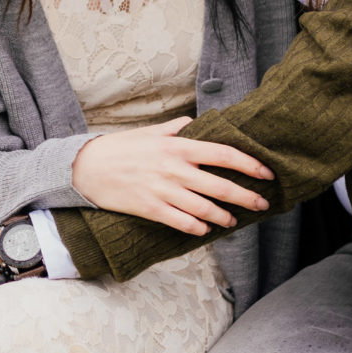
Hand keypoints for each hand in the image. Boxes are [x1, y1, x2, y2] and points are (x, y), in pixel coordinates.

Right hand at [71, 116, 272, 233]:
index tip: (266, 172)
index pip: (222, 153)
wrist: (85, 168)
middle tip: (262, 203)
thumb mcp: (148, 132)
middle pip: (220, 185)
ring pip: (204, 208)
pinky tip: (205, 229)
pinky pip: (182, 222)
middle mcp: (174, 169)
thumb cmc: (118, 148)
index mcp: (176, 146)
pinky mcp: (151, 209)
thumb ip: (174, 128)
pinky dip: (198, 227)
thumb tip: (195, 123)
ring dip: (223, 216)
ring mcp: (163, 190)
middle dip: (246, 196)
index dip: (248, 163)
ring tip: (232, 220)